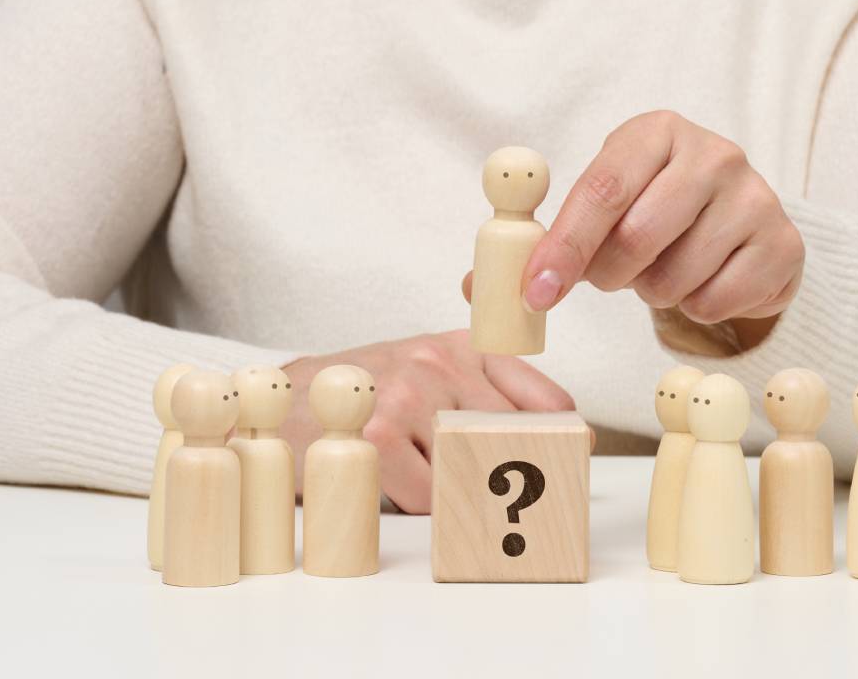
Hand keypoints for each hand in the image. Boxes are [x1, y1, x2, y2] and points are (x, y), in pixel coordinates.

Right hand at [280, 330, 574, 513]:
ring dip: (463, 495)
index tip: (571, 469)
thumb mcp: (431, 373)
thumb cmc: (367, 393)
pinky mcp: (380, 434)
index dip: (566, 443)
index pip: (548, 400)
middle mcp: (442, 363)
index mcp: (466, 347)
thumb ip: (486, 396)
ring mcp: (410, 395)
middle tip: (519, 509)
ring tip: (442, 494)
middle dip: (520, 481)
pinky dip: (423, 506)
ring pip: (475, 470)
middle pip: (519, 439)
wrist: (287, 398)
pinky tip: (401, 490)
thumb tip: (559, 443)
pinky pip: (431, 495)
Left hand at [518, 111, 803, 336]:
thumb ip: (540, 243)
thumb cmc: (651, 214)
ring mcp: (757, 196)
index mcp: (656, 132)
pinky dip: (695, 308)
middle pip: (638, 236)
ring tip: (663, 269)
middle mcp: (714, 153)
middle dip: (610, 275)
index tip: (535, 291)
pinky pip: (717, 301)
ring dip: (654, 291)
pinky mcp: (784, 243)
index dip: (564, 245)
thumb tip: (477, 287)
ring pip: (677, 276)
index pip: (602, 188)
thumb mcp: (598, 211)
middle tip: (611, 276)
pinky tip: (702, 280)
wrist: (735, 227)